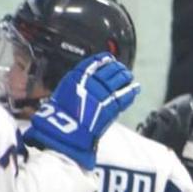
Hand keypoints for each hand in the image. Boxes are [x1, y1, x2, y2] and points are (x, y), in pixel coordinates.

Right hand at [23, 53, 139, 168]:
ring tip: (128, 75)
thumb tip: (83, 83)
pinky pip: (124, 95)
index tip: (108, 59)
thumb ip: (74, 87)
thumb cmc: (57, 117)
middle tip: (121, 68)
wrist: (62, 132)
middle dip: (116, 68)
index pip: (93, 62)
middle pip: (108, 70)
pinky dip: (131, 91)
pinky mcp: (110, 106)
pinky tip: (135, 88)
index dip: (103, 60)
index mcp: (76, 76)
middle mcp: (90, 82)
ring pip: (118, 79)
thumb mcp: (60, 94)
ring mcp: (101, 94)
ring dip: (125, 76)